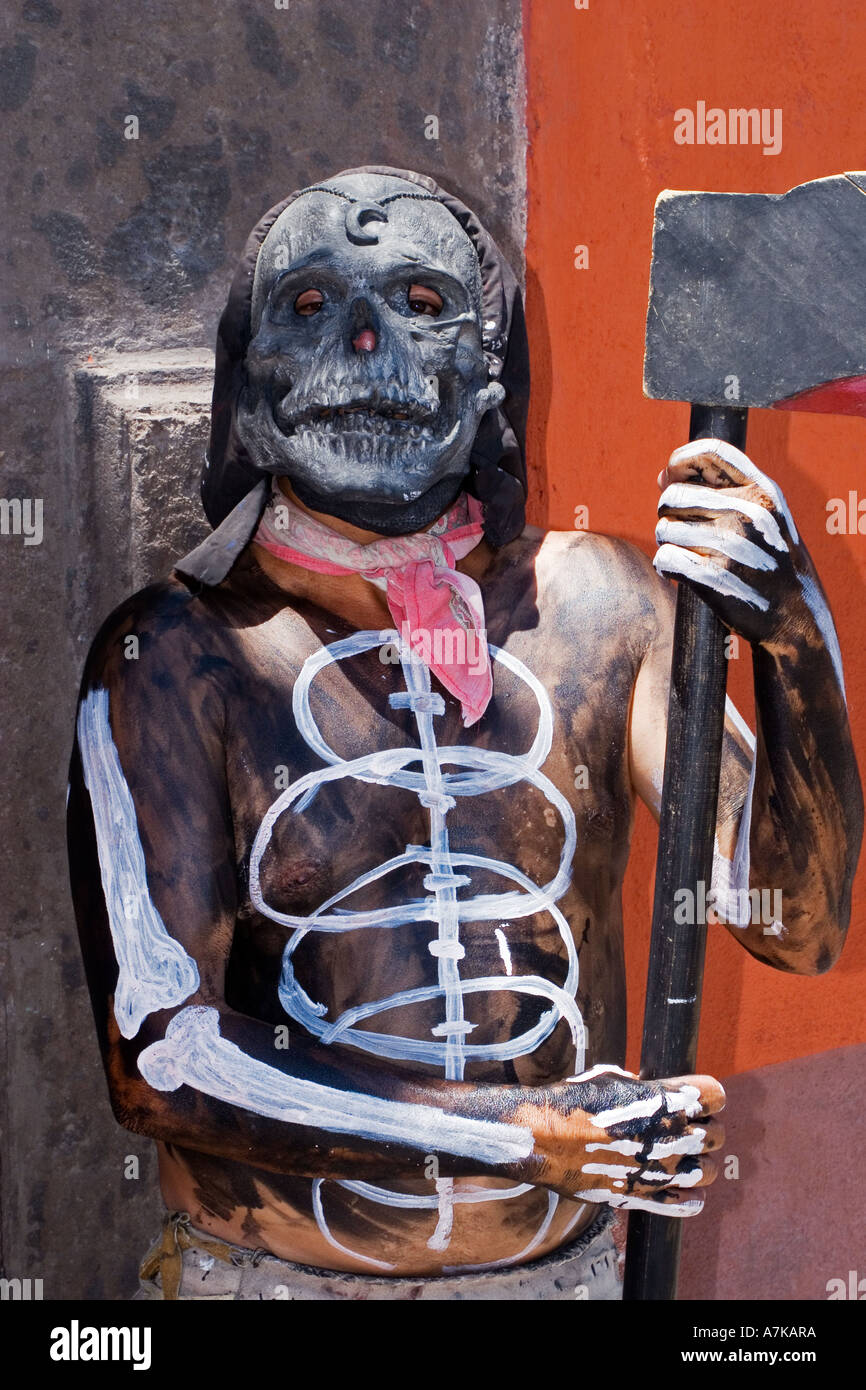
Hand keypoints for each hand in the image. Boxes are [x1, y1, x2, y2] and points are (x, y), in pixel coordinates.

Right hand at [532, 1065, 724, 1216]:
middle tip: (691, 1129)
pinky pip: (685, 1204)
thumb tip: (647, 1092)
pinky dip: (691, 1200)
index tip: (699, 1098)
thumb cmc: (575, 1101)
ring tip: (686, 1161)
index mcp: (666, 1100)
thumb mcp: (611, 1079)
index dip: (709, 1095)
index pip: (716, 1095)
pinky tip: (688, 1193)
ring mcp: (660, 1169)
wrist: (545, 1137)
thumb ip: (640, 1088)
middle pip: (718, 1135)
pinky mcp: (644, 1196)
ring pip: (708, 1172)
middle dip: (708, 1130)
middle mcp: (671, 1135)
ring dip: (701, 1165)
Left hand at [654, 438, 831, 654]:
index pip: (709, 452)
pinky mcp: (713, 576)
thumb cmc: (771, 560)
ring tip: (691, 555)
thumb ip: (719, 491)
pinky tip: (682, 573)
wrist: (794, 615)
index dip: (680, 461)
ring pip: (664, 529)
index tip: (673, 477)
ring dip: (669, 543)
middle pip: (673, 495)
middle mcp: (747, 512)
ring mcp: (730, 544)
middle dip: (669, 514)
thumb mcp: (764, 516)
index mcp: (762, 491)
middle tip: (685, 532)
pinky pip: (664, 559)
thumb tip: (663, 477)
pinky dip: (666, 568)